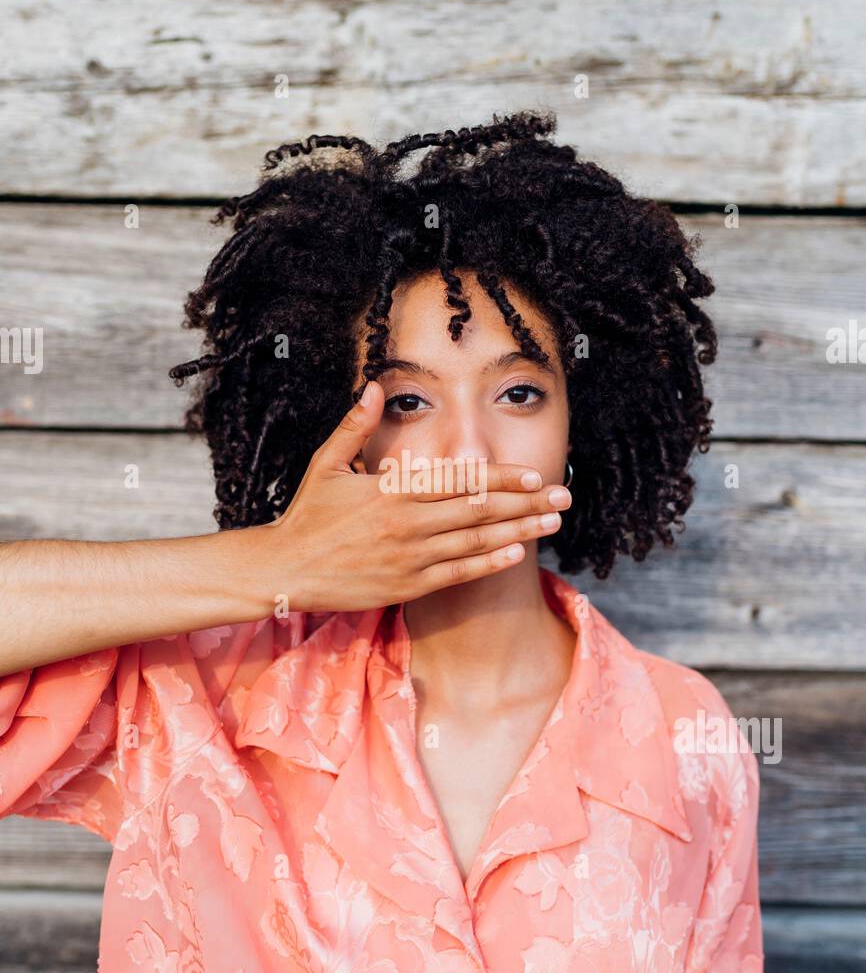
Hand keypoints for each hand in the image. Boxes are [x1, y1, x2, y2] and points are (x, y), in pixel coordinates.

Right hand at [247, 379, 571, 613]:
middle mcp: (407, 524)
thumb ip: (355, 426)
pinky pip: (458, 574)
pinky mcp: (407, 586)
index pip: (458, 480)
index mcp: (392, 491)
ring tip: (553, 522)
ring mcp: (409, 558)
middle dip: (526, 503)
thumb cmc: (306, 515)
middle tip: (563, 496)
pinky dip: (489, 563)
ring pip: (476, 542)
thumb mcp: (325, 463)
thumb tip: (375, 387)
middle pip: (478, 510)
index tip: (532, 474)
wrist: (283, 570)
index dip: (500, 477)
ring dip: (519, 531)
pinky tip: (517, 552)